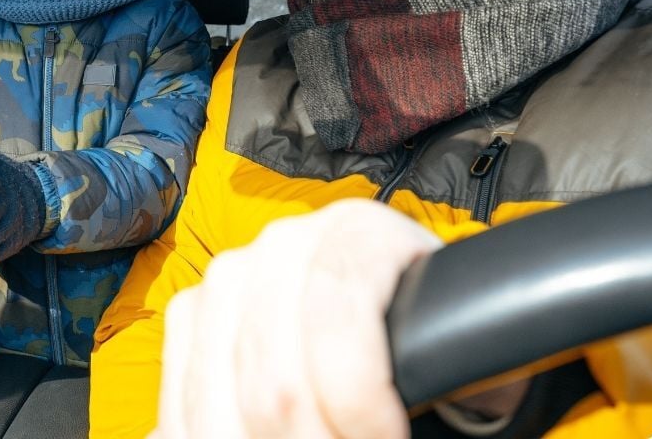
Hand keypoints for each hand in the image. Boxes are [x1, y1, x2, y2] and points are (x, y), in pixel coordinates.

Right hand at [151, 200, 441, 438]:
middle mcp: (281, 245)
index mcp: (358, 234)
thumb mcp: (468, 339)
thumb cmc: (430, 335)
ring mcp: (226, 279)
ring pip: (220, 397)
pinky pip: (179, 399)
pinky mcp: (189, 317)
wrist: (386, 310)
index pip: (338, 319)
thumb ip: (472, 363)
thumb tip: (458, 392)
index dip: (360, 405)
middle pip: (276, 376)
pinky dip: (206, 438)